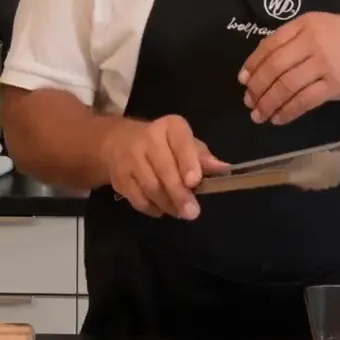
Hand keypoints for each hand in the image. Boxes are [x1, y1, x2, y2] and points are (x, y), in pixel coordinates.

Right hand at [102, 115, 227, 219]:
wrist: (117, 141)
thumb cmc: (162, 144)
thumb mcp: (184, 143)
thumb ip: (202, 157)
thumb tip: (223, 169)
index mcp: (170, 127)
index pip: (180, 142)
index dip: (187, 162)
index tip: (194, 181)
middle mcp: (147, 138)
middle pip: (164, 169)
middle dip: (179, 193)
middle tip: (192, 212)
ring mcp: (130, 158)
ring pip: (151, 187)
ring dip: (168, 204)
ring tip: (180, 213)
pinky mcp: (119, 177)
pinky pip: (138, 198)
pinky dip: (152, 208)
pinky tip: (162, 209)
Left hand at [239, 13, 339, 125]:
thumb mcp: (324, 26)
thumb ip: (298, 38)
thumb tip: (268, 61)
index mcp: (305, 24)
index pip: (269, 45)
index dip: (252, 65)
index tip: (243, 80)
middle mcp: (311, 41)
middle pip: (273, 67)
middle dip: (257, 88)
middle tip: (249, 102)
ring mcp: (323, 63)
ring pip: (285, 86)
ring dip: (268, 103)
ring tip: (259, 115)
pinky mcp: (335, 85)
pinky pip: (303, 101)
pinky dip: (288, 111)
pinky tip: (279, 118)